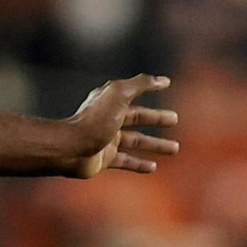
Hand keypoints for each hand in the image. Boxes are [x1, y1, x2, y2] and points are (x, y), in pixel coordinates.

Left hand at [63, 74, 178, 177]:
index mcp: (108, 101)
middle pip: (136, 117)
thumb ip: (140, 85)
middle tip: (175, 119)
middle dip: (156, 118)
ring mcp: (105, 139)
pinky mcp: (104, 158)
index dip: (149, 88)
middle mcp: (106, 118)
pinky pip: (125, 161)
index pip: (133, 93)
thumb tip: (162, 79)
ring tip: (175, 148)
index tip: (166, 84)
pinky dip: (139, 164)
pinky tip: (153, 167)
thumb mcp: (119, 95)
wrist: (71, 148)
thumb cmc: (95, 120)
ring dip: (155, 144)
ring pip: (135, 141)